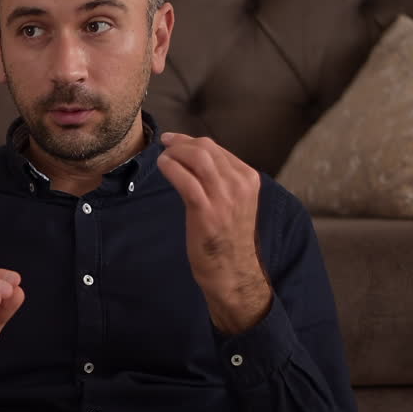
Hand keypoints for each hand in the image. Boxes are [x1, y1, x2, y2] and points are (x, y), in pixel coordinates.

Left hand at [157, 132, 271, 334]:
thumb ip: (223, 181)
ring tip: (163, 158)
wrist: (233, 271)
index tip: (175, 141)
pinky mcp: (207, 211)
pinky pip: (185, 179)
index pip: (217, 148)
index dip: (191, 140)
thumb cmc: (229, 238)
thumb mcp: (235, 203)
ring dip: (175, 153)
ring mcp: (225, 197)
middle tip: (165, 145)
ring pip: (197, 158)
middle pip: (206, 148)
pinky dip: (171, 167)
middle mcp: (240, 184)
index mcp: (249, 179)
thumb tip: (196, 158)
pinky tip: (163, 167)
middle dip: (181, 142)